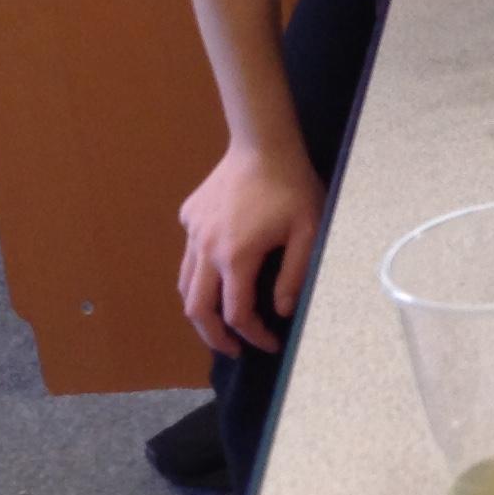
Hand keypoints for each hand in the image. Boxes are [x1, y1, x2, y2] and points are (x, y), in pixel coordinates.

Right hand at [176, 141, 323, 357]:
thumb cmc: (293, 188)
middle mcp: (205, 249)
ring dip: (201, 309)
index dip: (252, 336)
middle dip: (213, 336)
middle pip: (197, 309)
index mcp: (235, 257)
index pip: (235, 314)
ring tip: (221, 323)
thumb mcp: (308, 233)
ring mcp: (192, 232)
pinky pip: (189, 254)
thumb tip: (279, 311)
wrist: (264, 145)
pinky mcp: (188, 216)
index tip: (269, 344)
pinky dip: (200, 273)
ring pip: (185, 284)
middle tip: (233, 350)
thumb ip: (294, 275)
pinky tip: (221, 273)